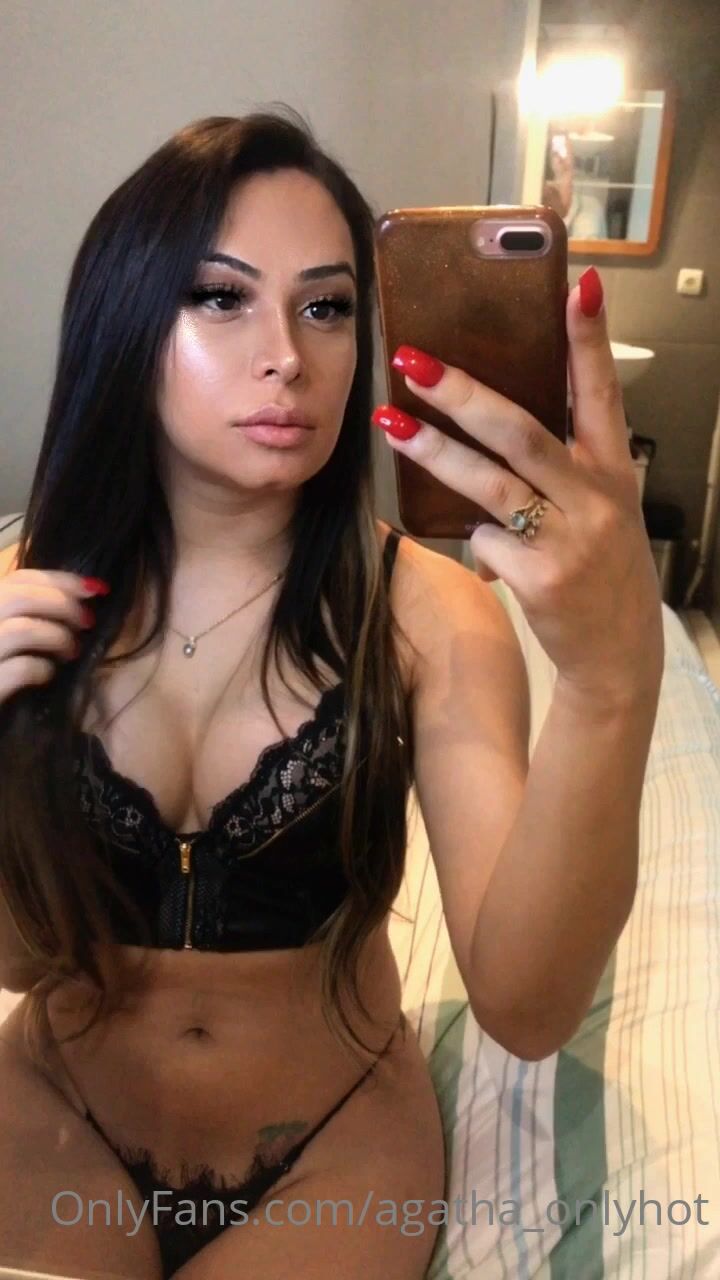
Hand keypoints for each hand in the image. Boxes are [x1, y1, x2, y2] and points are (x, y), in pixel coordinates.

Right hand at [0, 564, 107, 707]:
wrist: (1, 730)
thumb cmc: (3, 668)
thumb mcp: (10, 633)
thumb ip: (31, 613)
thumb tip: (79, 598)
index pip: (20, 578)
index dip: (62, 580)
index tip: (96, 588)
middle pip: (19, 597)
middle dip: (63, 605)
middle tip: (88, 622)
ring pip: (22, 629)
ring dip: (57, 637)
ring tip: (72, 651)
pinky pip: (20, 669)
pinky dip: (43, 668)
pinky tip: (48, 674)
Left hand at [371, 267, 663, 705]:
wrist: (618, 652)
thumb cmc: (601, 569)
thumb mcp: (600, 510)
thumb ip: (561, 470)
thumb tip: (492, 439)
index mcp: (612, 470)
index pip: (602, 392)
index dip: (589, 339)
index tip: (576, 286)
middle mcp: (595, 497)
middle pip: (521, 430)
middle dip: (462, 393)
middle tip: (414, 362)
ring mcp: (567, 538)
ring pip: (488, 482)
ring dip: (433, 451)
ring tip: (389, 422)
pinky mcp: (538, 577)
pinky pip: (484, 540)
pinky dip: (474, 539)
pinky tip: (489, 555)